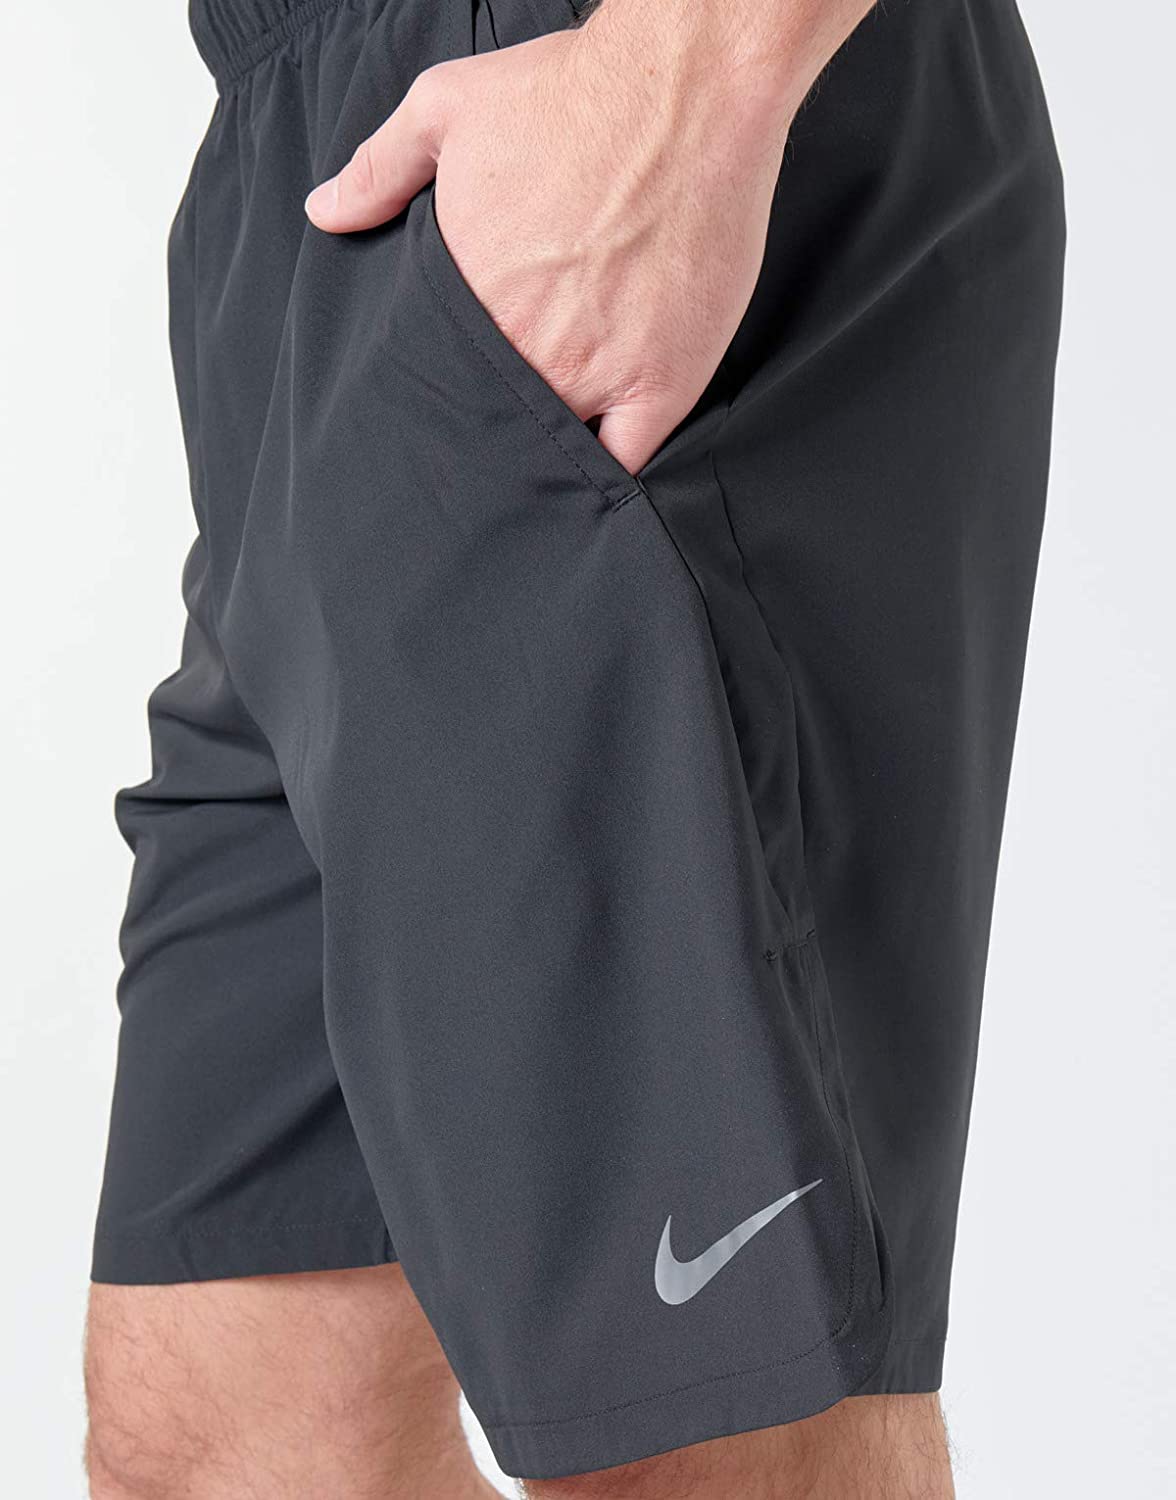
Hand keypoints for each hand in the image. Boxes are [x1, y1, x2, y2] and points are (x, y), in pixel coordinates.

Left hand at [306, 0, 870, 472]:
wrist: (685, 89)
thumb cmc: (572, 93)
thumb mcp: (446, 106)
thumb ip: (378, 166)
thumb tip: (324, 212)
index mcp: (466, 298)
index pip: (437, 384)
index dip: (441, 399)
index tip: (446, 401)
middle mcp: (524, 349)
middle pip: (492, 425)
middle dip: (487, 432)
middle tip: (490, 436)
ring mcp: (594, 373)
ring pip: (553, 449)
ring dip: (543, 455)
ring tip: (537, 464)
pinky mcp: (663, 382)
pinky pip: (627, 461)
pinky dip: (609, 472)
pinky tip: (596, 471)